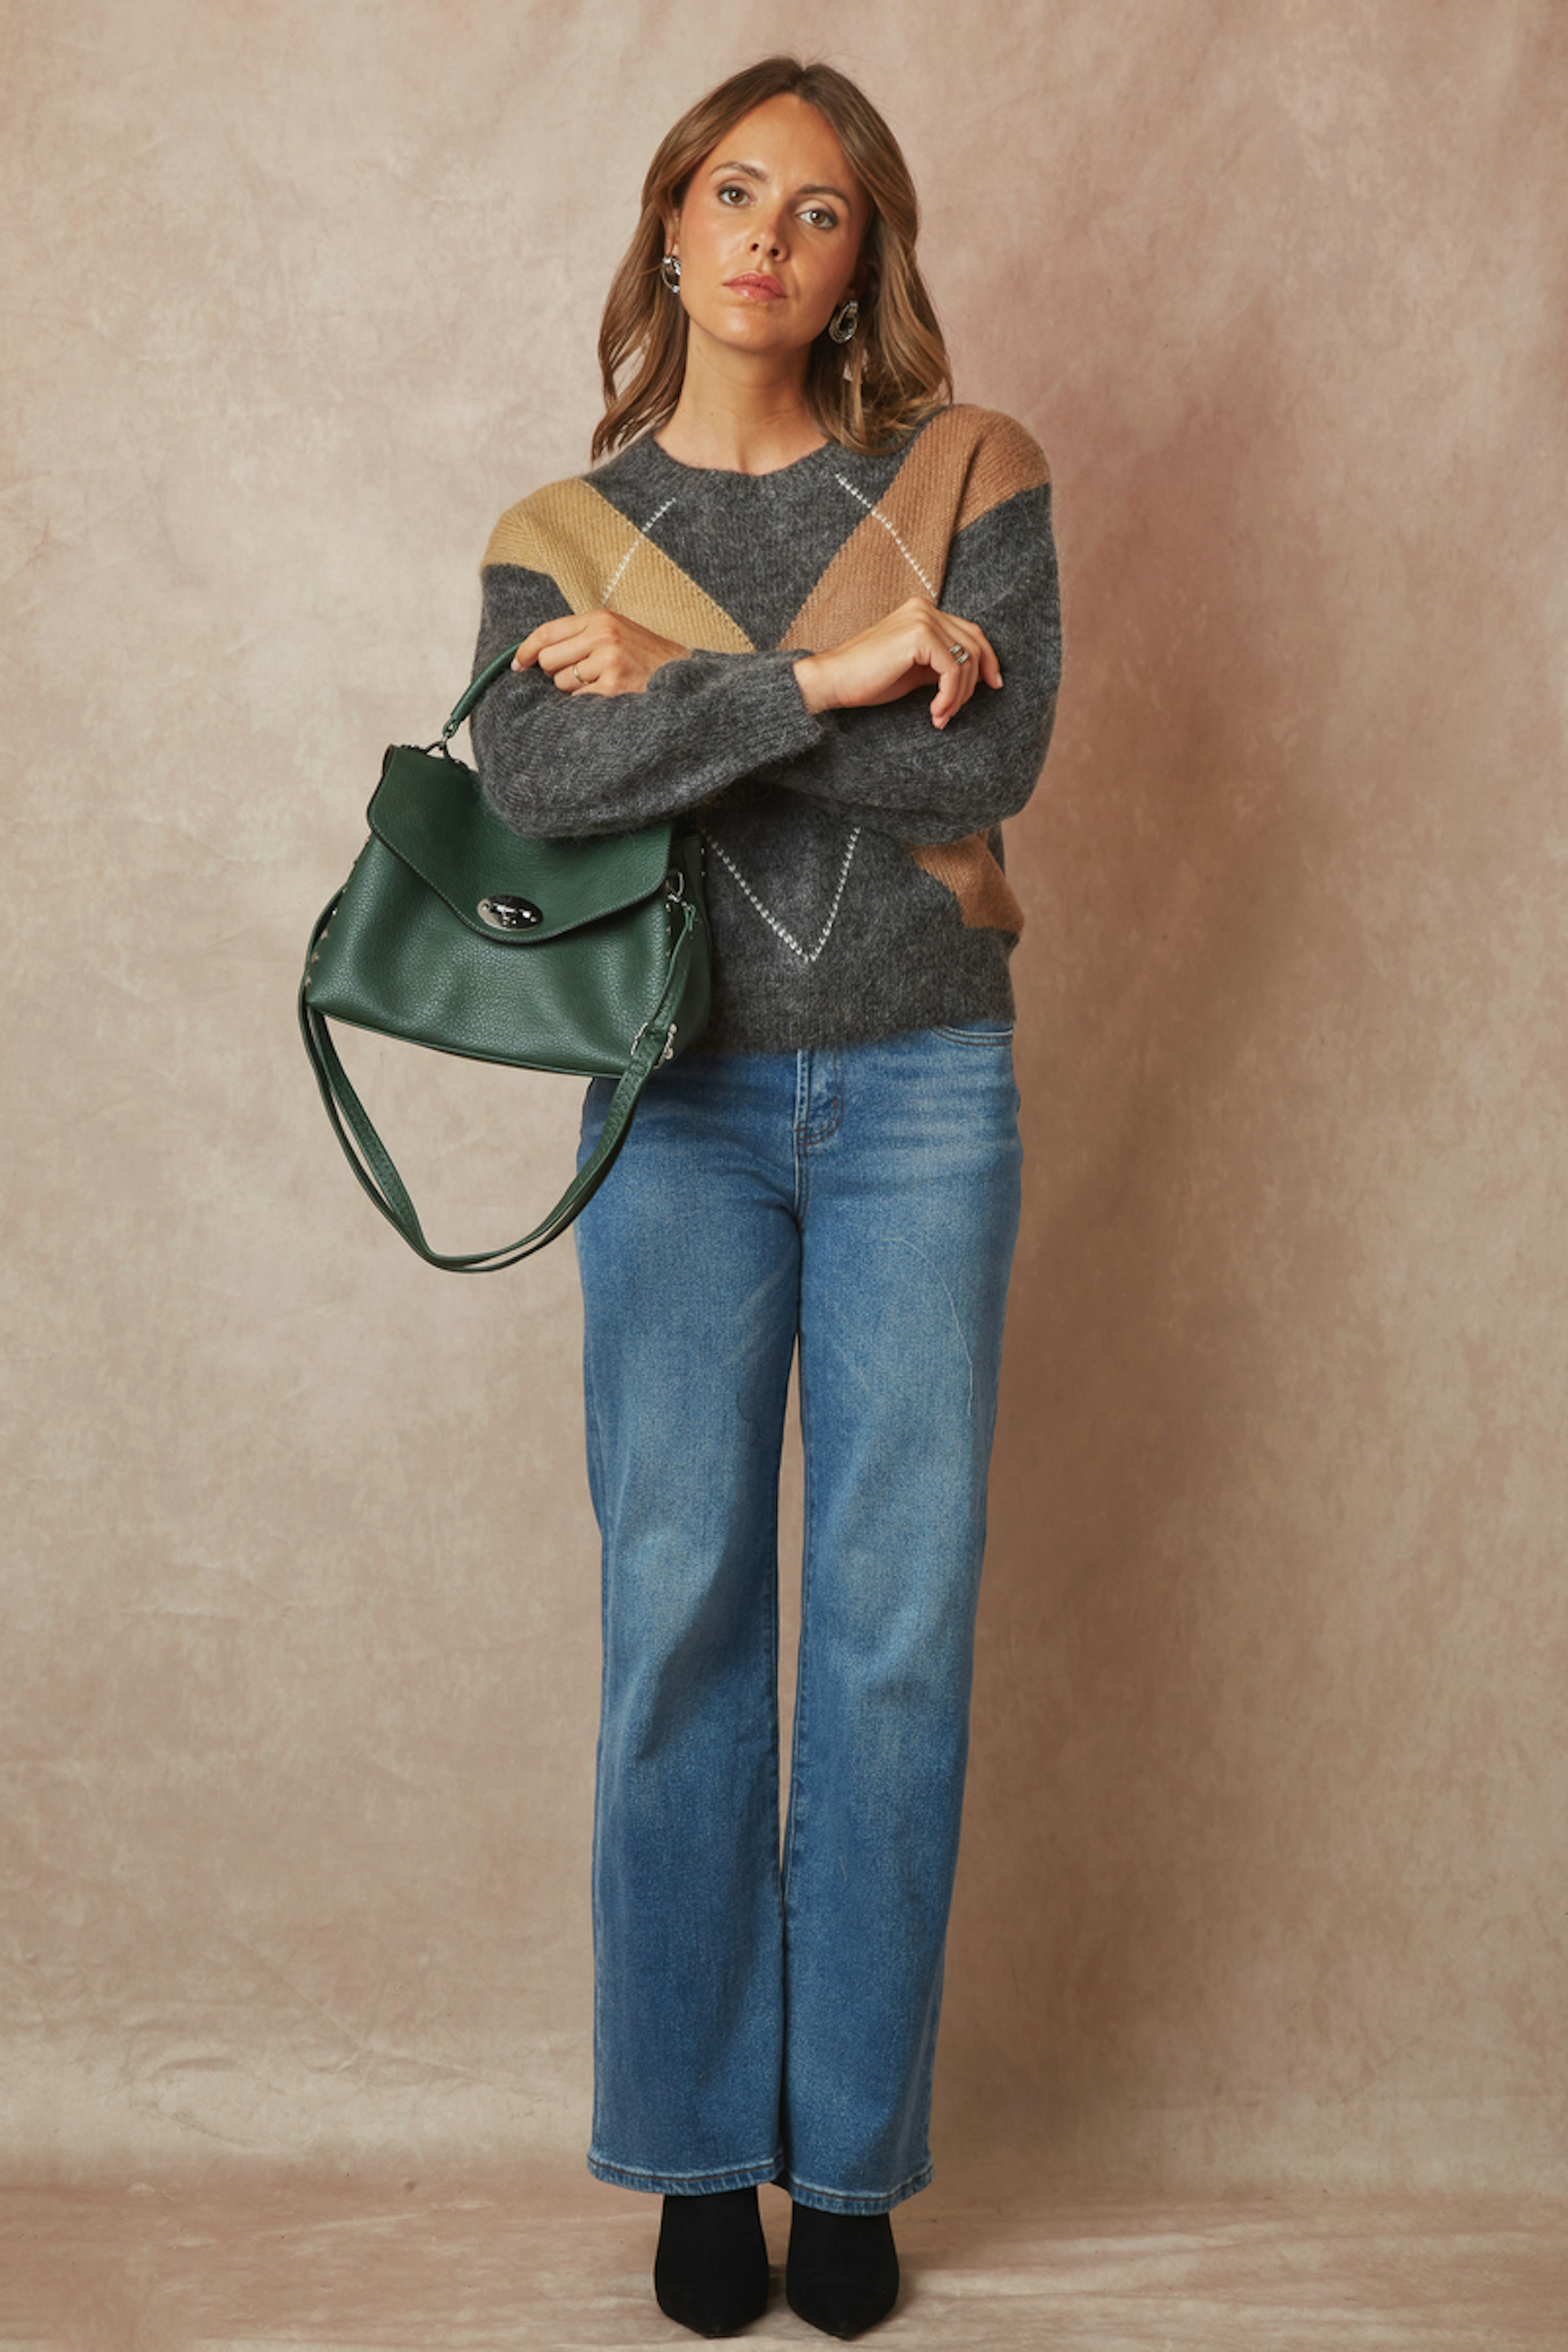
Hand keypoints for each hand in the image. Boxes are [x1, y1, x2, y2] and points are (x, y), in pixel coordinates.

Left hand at [512, 610, 688, 695]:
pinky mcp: (613, 687)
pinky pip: (579, 701)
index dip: (526, 650)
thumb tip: (538, 654)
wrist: (684, 676)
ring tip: (601, 684)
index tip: (518, 664)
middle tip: (576, 676)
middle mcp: (602, 635)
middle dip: (554, 672)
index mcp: (600, 618)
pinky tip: (608, 696)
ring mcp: (608, 661)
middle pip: (549, 659)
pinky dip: (588, 703)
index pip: (547, 632)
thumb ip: (582, 636)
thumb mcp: (617, 632)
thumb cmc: (646, 658)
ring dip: (574, 689)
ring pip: (562, 682)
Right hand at [792, 596, 1001, 728]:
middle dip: (974, 682)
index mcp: (923, 611)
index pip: (970, 632)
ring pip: (965, 660)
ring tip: (941, 715)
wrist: (833, 680)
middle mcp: (925, 608)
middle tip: (957, 711)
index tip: (993, 684)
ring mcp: (922, 619)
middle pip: (974, 643)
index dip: (988, 659)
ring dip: (958, 695)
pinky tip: (936, 713)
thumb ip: (940, 665)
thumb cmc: (868, 679)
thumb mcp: (914, 671)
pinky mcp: (918, 636)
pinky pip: (951, 670)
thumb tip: (974, 676)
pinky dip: (949, 696)